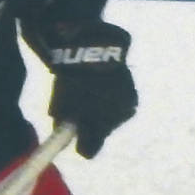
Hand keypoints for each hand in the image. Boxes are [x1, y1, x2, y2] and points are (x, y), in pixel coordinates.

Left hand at [45, 24, 137, 157]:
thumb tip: (60, 129)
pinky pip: (120, 104)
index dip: (80, 144)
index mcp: (96, 125)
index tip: (73, 139)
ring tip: (91, 87)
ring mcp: (127, 109)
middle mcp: (115, 122)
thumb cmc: (74, 73)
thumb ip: (62, 118)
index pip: (88, 150)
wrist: (95, 44)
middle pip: (101, 133)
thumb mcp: (61, 97)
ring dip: (102, 108)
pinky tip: (104, 82)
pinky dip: (112, 97)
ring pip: (111, 118)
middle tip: (79, 104)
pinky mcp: (133, 96)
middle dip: (91, 123)